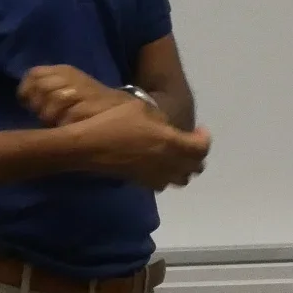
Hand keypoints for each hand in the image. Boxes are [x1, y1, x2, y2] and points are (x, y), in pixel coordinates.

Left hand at [19, 65, 133, 126]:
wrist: (120, 109)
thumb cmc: (87, 100)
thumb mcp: (66, 87)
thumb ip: (44, 90)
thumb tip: (24, 100)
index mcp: (63, 70)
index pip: (34, 74)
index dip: (26, 90)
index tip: (27, 103)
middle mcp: (71, 77)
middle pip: (41, 88)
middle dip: (38, 106)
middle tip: (46, 116)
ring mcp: (81, 91)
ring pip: (53, 102)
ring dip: (50, 117)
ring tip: (58, 122)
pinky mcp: (90, 107)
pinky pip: (67, 117)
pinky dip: (64, 125)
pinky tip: (69, 127)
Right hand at [78, 101, 210, 190]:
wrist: (88, 145)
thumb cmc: (114, 121)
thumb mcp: (141, 108)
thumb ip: (161, 120)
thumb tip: (167, 127)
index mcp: (171, 142)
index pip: (201, 148)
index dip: (204, 139)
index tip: (200, 130)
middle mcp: (167, 163)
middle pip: (193, 168)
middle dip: (196, 157)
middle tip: (191, 144)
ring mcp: (153, 175)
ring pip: (179, 180)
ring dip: (182, 169)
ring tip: (176, 157)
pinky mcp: (140, 182)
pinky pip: (161, 184)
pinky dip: (166, 175)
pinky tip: (157, 165)